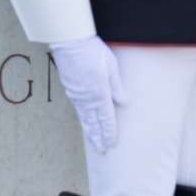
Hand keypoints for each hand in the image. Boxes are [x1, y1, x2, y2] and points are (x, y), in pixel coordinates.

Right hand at [48, 35, 126, 153]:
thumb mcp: (112, 67)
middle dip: (98, 138)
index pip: (106, 118)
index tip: (111, 144)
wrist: (70, 43)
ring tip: (94, 142)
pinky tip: (85, 123)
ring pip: (84, 118)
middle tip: (102, 151)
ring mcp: (77, 96)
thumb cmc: (93, 52)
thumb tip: (124, 103)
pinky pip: (78, 110)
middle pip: (93, 123)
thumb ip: (117, 87)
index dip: (109, 132)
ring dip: (90, 131)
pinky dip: (83, 120)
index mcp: (99, 93)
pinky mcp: (70, 91)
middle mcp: (87, 98)